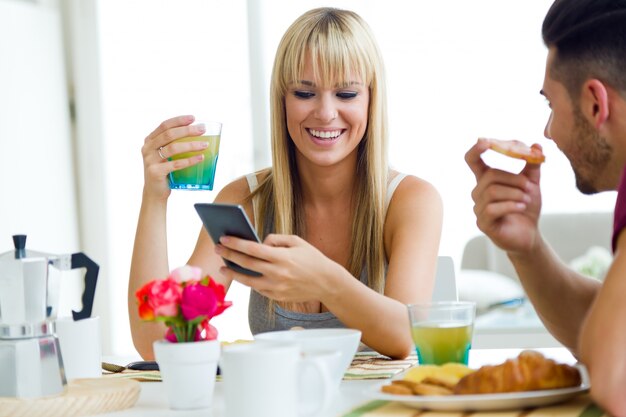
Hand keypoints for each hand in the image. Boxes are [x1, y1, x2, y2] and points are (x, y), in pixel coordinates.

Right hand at [141, 115, 208, 200]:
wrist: (154, 192)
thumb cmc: (164, 170)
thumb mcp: (164, 154)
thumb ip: (173, 144)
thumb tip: (198, 133)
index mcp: (149, 141)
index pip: (164, 125)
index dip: (179, 120)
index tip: (193, 118)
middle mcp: (147, 148)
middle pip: (169, 135)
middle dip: (187, 130)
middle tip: (202, 129)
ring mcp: (150, 160)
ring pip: (173, 148)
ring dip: (191, 145)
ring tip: (205, 145)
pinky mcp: (155, 172)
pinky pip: (176, 164)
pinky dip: (190, 160)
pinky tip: (200, 158)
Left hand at [215, 234, 339, 301]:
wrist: (327, 282)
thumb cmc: (312, 259)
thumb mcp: (297, 241)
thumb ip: (276, 239)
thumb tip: (258, 243)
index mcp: (282, 257)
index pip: (253, 249)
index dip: (236, 243)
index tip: (223, 238)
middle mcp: (278, 273)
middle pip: (247, 264)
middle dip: (229, 255)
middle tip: (218, 249)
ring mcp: (276, 287)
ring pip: (248, 280)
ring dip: (234, 273)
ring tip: (224, 267)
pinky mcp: (277, 296)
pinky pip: (258, 288)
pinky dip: (250, 281)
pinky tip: (243, 275)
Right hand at [465, 138, 543, 253]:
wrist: (529, 234)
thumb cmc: (525, 208)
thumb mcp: (531, 183)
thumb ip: (532, 165)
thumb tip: (537, 144)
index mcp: (486, 180)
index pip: (473, 161)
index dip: (476, 150)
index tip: (485, 141)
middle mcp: (478, 193)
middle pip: (490, 175)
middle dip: (513, 179)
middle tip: (530, 186)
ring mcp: (479, 208)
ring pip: (492, 192)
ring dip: (515, 193)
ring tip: (527, 199)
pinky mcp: (483, 223)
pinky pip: (493, 208)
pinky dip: (511, 205)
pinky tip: (521, 207)